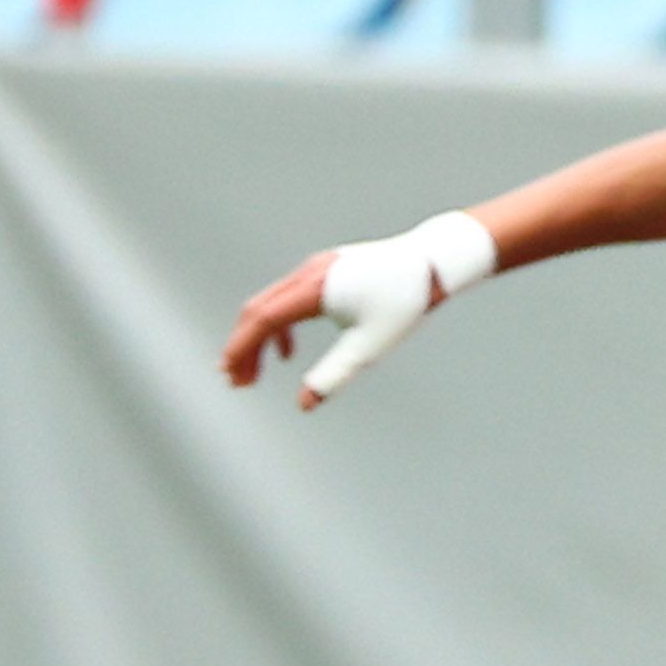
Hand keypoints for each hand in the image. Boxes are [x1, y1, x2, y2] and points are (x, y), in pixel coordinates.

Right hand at [222, 211, 495, 406]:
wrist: (434, 261)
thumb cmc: (406, 301)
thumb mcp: (371, 344)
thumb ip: (334, 374)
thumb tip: (305, 404)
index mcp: (314, 288)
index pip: (263, 319)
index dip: (242, 348)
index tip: (231, 375)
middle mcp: (308, 273)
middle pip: (258, 311)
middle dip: (244, 348)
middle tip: (237, 382)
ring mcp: (316, 268)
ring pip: (271, 304)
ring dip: (259, 339)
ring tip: (253, 373)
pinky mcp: (326, 270)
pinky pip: (289, 299)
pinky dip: (281, 326)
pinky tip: (287, 351)